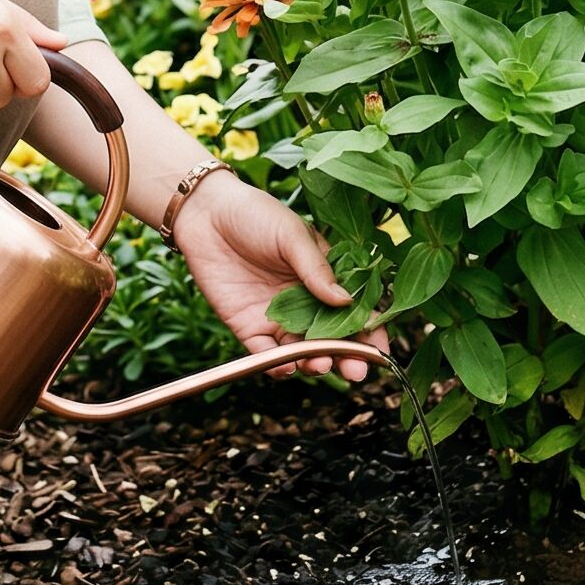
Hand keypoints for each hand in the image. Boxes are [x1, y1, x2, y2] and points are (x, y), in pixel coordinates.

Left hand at [170, 169, 388, 382]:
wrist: (204, 214)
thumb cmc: (254, 214)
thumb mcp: (291, 234)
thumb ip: (316, 268)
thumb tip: (346, 301)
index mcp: (323, 276)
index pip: (354, 309)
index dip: (369, 330)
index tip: (379, 349)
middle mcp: (304, 302)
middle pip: (332, 338)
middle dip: (346, 356)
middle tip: (355, 370)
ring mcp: (278, 317)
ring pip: (303, 351)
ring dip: (314, 363)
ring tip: (319, 364)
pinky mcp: (249, 327)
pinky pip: (267, 355)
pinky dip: (278, 366)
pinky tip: (287, 366)